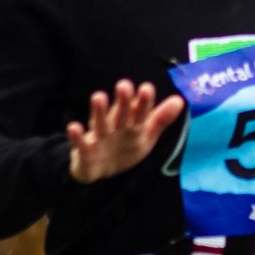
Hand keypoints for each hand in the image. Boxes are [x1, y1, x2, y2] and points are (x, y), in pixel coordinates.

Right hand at [67, 80, 183, 182]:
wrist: (98, 169)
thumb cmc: (124, 146)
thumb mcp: (145, 135)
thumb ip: (160, 119)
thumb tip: (180, 100)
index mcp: (131, 123)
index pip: (139, 111)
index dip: (143, 102)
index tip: (147, 88)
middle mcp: (114, 125)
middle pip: (120, 113)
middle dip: (122, 101)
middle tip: (124, 85)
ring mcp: (99, 137)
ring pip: (99, 123)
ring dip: (98, 111)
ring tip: (98, 96)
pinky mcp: (84, 150)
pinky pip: (80, 143)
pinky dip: (77, 136)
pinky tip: (74, 127)